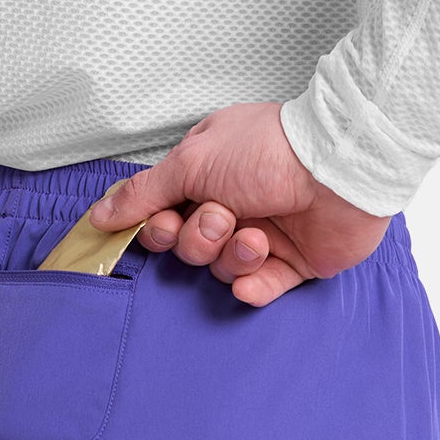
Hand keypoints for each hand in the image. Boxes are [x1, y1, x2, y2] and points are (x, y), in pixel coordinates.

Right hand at [89, 101, 391, 305]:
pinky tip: (254, 275)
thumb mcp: (191, 161)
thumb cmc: (270, 151)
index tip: (164, 223)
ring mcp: (264, 232)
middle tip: (220, 217)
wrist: (338, 168)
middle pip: (188, 244)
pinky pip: (257, 288)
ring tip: (256, 234)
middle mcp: (233, 202)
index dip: (157, 227)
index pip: (163, 212)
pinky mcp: (293, 262)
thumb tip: (100, 215)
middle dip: (198, 238)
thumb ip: (143, 193)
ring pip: (220, 266)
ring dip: (232, 253)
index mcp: (208, 171)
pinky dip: (252, 285)